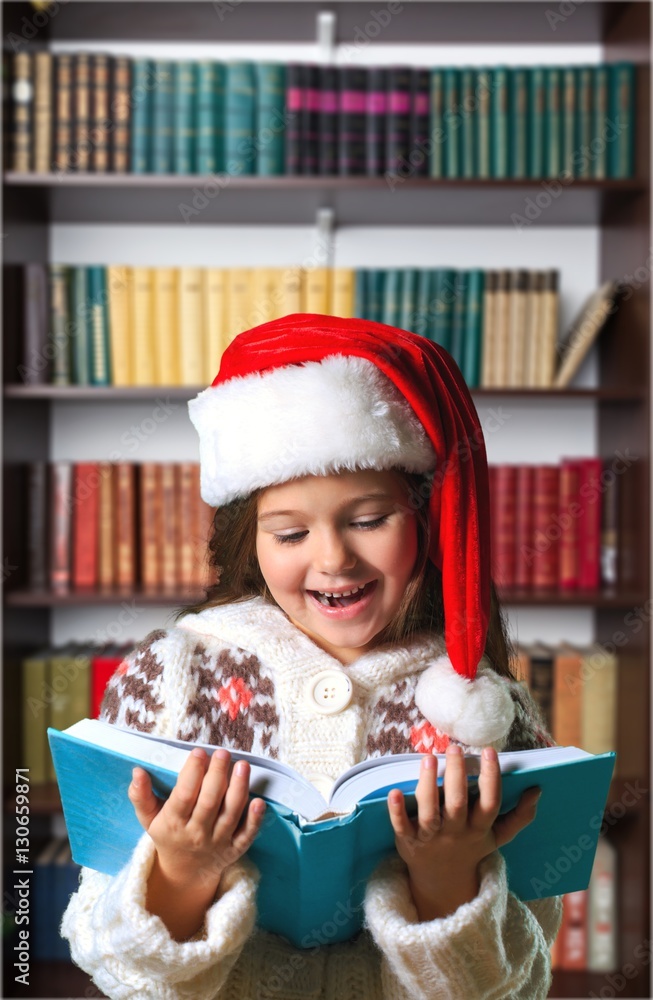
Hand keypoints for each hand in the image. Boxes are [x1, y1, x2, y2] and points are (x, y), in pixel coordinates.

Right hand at [128, 747, 266, 893]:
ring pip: (230, 814)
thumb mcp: (149, 818)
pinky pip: (247, 835)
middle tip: (223, 753)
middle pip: (209, 802)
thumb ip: (141, 795)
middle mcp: (196, 833)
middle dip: (217, 775)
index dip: (192, 773)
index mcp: (173, 823)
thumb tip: (137, 771)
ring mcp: (218, 842)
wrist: (184, 873)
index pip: (184, 796)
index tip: (198, 752)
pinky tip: (259, 801)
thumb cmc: (168, 835)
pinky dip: (254, 819)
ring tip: (243, 765)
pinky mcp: (235, 849)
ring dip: (238, 789)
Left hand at [388, 743, 540, 920]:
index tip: (490, 751)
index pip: (490, 803)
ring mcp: (431, 838)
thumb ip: (519, 816)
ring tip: (429, 758)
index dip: (491, 779)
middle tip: (455, 748)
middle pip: (457, 805)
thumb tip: (537, 790)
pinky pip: (402, 826)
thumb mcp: (498, 837)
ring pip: (430, 813)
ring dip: (428, 786)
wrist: (442, 882)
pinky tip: (394, 791)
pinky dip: (397, 811)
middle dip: (457, 776)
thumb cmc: (471, 848)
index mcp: (479, 829)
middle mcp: (455, 833)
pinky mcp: (408, 841)